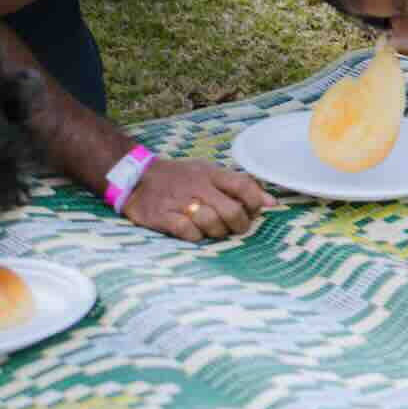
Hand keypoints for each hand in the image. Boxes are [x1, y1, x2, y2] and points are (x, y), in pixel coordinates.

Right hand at [122, 157, 277, 242]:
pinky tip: (194, 232)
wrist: (136, 177)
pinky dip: (196, 236)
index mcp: (211, 174)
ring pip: (211, 223)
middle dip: (240, 224)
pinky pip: (188, 232)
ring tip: (214, 229)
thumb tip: (271, 202)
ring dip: (217, 231)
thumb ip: (239, 185)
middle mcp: (197, 186)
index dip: (255, 202)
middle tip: (236, 227)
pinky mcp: (161, 217)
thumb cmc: (180, 177)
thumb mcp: (209, 172)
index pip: (244, 186)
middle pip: (231, 210)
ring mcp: (178, 202)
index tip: (254, 210)